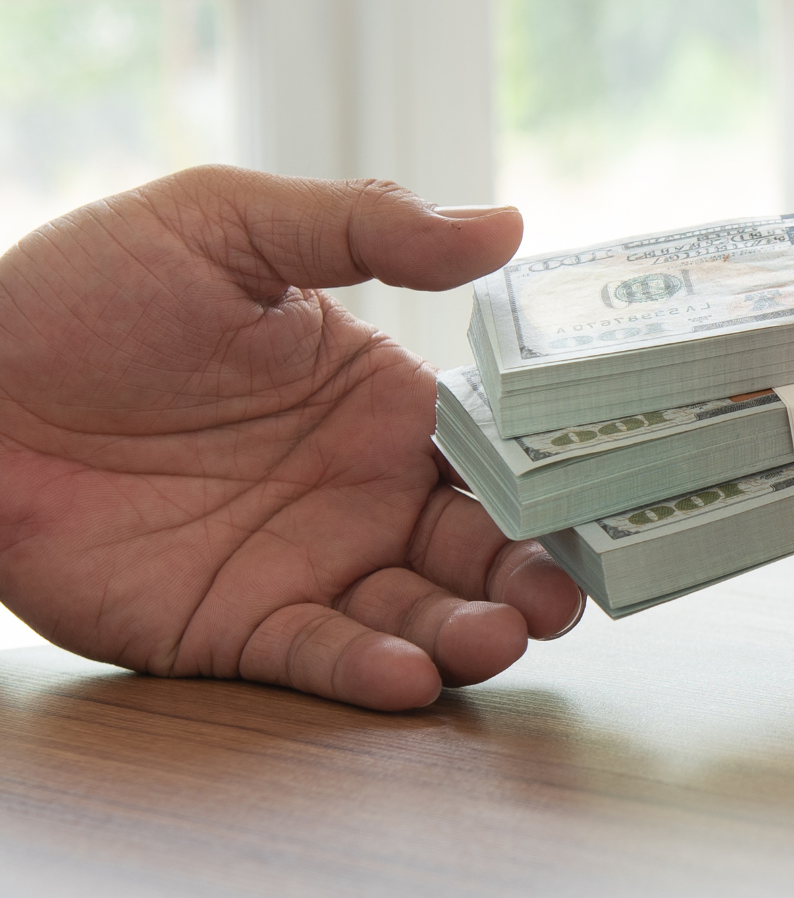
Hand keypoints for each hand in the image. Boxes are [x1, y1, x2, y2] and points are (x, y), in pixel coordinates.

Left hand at [0, 167, 582, 711]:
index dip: (554, 474)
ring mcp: (304, 564)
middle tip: (564, 594)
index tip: (604, 493)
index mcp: (381, 402)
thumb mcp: (231, 225)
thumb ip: (368, 226)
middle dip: (535, 575)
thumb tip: (506, 225)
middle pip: (480, 546)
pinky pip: (317, 659)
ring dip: (470, 633)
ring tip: (499, 636)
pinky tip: (406, 672)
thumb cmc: (85, 291)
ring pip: (418, 613)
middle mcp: (362, 491)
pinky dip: (369, 672)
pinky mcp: (233, 627)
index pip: (497, 446)